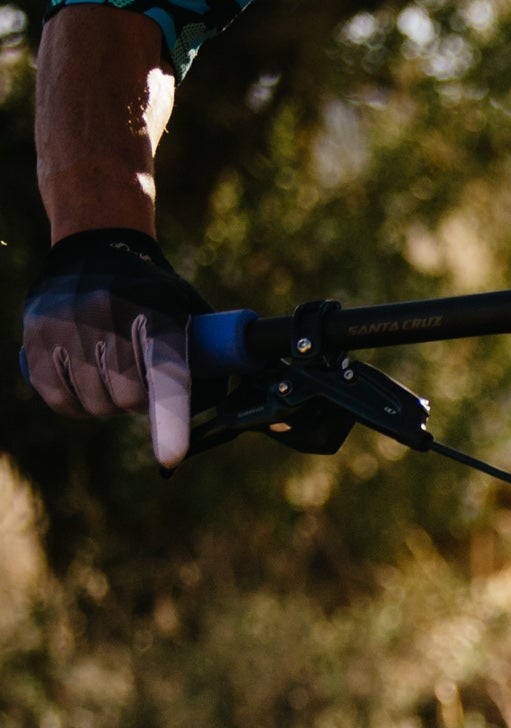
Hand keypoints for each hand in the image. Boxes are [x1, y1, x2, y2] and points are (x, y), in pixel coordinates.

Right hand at [21, 228, 199, 467]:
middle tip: (139, 375)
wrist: (92, 247)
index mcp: (156, 312)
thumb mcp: (191, 310)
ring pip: (95, 404)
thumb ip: (215, 360)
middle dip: (140, 401)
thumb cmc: (154, 294)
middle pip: (129, 399)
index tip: (171, 456)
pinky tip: (84, 379)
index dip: (169, 419)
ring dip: (109, 402)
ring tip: (111, 370)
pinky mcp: (34, 336)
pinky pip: (61, 400)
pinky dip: (77, 403)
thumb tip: (235, 417)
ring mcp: (64, 325)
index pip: (165, 374)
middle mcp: (105, 315)